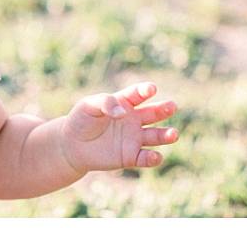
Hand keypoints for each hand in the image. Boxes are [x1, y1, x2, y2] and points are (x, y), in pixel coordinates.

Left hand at [60, 81, 178, 172]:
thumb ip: (106, 103)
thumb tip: (124, 113)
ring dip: (165, 135)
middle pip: (153, 114)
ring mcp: (134, 138)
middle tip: (172, 106)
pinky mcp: (131, 156)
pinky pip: (146, 158)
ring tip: (174, 133)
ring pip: (155, 136)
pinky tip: (156, 156)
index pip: (137, 94)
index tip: (151, 88)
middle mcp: (133, 120)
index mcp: (124, 103)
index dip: (145, 90)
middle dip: (163, 109)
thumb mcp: (89, 105)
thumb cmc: (81, 120)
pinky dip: (153, 158)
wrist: (73, 145)